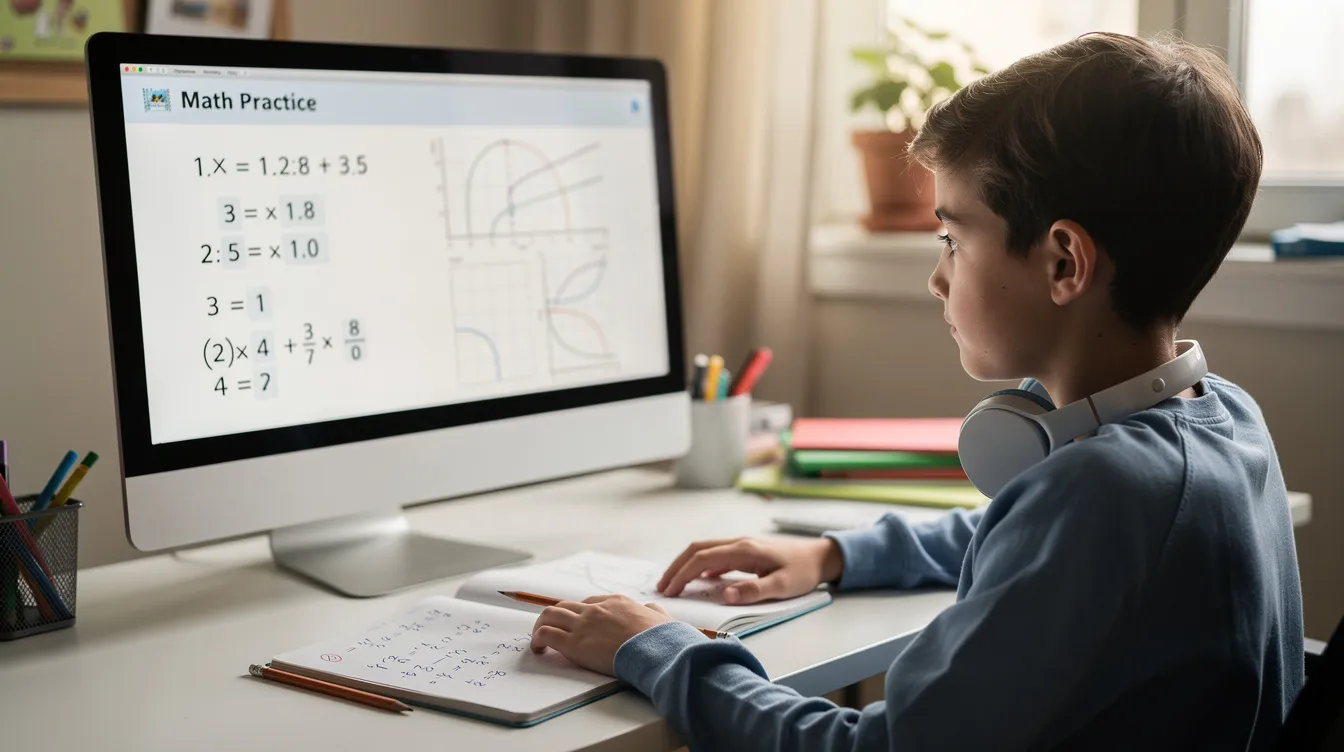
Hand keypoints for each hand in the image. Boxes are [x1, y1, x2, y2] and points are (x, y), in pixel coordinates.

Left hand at [530, 595, 676, 675]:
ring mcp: (583, 624)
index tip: (577, 622)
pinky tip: (539, 648)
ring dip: (541, 624)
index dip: (580, 613)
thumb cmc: (662, 638)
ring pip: (550, 614)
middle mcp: (596, 609)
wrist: (656, 649)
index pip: (590, 603)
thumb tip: (654, 611)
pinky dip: (537, 639)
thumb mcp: (662, 617)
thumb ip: (654, 613)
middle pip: (566, 605)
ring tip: (538, 638)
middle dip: (556, 616)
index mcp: (617, 602)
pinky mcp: (574, 643)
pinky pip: (546, 634)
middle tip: (553, 629)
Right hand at [658, 536, 843, 604]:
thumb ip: (754, 591)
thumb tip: (726, 595)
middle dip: (677, 567)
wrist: (821, 556)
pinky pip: (715, 555)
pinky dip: (700, 565)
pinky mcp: (745, 552)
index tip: (670, 591)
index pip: (703, 558)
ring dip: (686, 564)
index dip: (683, 574)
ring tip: (673, 583)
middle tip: (662, 586)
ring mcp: (741, 546)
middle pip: (697, 549)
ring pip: (704, 550)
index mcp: (744, 550)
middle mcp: (739, 543)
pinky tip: (699, 579)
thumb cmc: (804, 571)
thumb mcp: (782, 585)